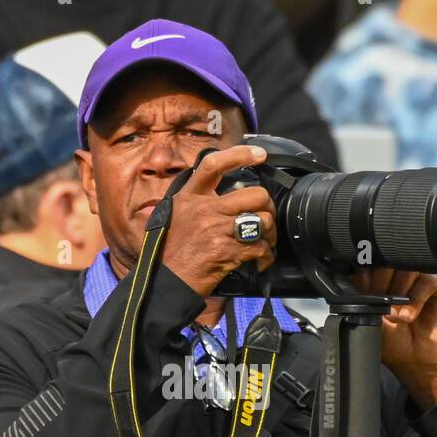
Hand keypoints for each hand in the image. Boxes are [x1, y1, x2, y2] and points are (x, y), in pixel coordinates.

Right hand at [160, 144, 277, 297]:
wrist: (167, 282)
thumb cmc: (169, 251)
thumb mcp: (173, 215)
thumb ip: (195, 201)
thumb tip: (218, 193)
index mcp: (191, 197)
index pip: (214, 165)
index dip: (240, 155)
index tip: (260, 154)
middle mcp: (206, 209)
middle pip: (255, 195)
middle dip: (267, 206)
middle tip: (265, 215)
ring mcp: (218, 230)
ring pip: (263, 221)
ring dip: (270, 233)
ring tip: (264, 240)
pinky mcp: (229, 251)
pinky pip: (260, 248)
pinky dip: (266, 256)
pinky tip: (260, 260)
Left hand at [351, 267, 436, 409]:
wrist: (420, 363)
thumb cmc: (396, 342)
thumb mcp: (370, 317)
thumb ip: (364, 294)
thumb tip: (357, 274)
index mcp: (384, 274)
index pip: (372, 258)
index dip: (365, 273)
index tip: (364, 293)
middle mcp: (405, 270)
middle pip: (389, 257)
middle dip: (381, 283)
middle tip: (382, 308)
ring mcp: (426, 275)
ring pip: (408, 265)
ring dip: (398, 292)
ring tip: (396, 316)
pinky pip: (429, 278)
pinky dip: (417, 297)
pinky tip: (411, 315)